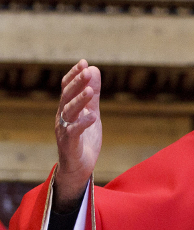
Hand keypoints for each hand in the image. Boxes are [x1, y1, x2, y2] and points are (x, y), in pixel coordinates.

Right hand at [54, 60, 102, 212]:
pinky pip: (74, 132)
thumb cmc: (84, 139)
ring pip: (69, 113)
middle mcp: (63, 118)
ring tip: (89, 91)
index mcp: (67, 109)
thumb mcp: (91, 113)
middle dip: (76, 83)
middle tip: (86, 71)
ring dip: (79, 101)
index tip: (84, 62)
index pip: (68, 88)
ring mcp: (64, 131)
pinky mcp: (69, 144)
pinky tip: (92, 116)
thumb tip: (94, 70)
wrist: (79, 167)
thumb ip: (93, 95)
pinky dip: (82, 124)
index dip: (74, 75)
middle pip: (67, 97)